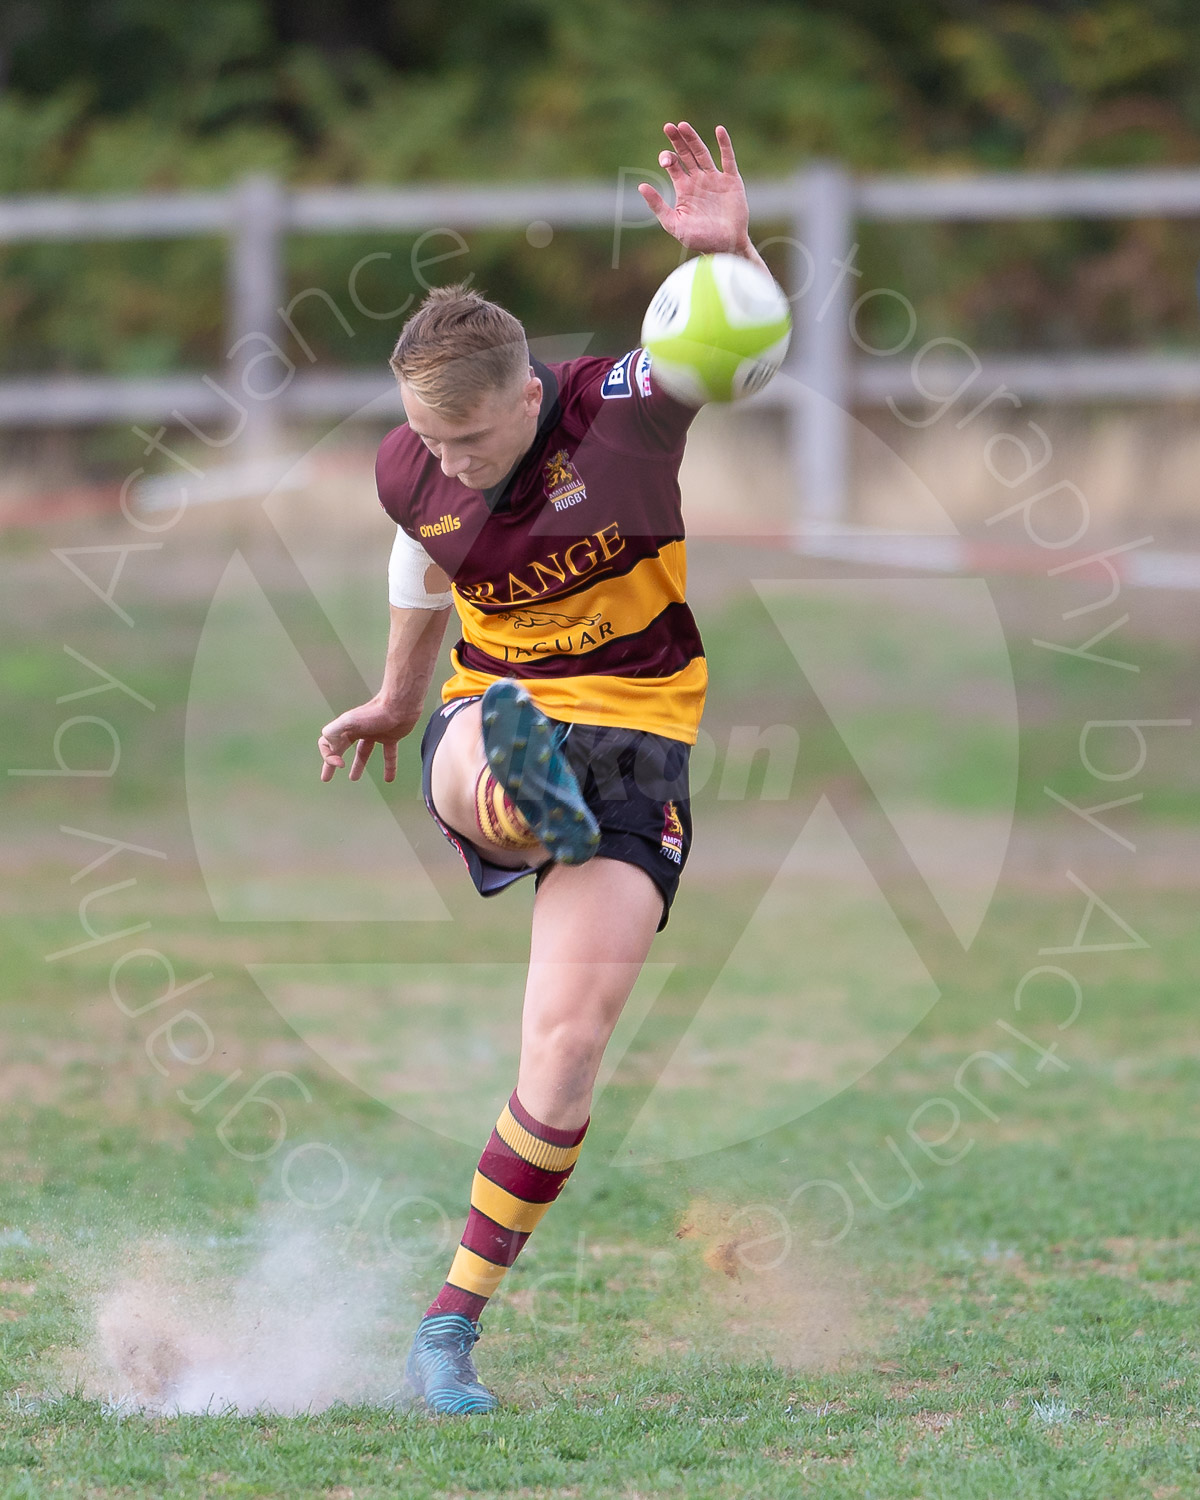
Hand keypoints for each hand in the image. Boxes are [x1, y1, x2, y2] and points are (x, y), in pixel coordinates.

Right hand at [318, 698, 416, 782]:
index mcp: (346, 728)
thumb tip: (332, 750)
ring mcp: (374, 734)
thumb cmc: (375, 712)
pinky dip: (389, 767)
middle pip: (341, 749)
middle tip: (326, 778)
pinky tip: (389, 779)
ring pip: (363, 753)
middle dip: (332, 762)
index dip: (328, 757)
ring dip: (358, 766)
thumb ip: (334, 733)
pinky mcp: (391, 737)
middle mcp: (358, 731)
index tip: (340, 764)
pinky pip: (388, 755)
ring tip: (353, 778)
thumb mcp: (349, 722)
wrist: (400, 704)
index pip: (327, 744)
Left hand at [638, 123, 758, 261]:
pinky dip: (725, 144)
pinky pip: (728, 159)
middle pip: (686, 154)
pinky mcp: (731, 181)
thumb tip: (640, 186)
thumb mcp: (674, 224)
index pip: (673, 165)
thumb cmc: (699, 240)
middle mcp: (698, 180)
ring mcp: (715, 179)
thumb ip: (658, 206)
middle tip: (668, 126)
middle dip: (677, 141)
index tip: (665, 159)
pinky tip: (719, 130)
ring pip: (703, 153)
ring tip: (683, 125)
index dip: (668, 158)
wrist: (724, 247)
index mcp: (684, 189)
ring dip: (693, 139)